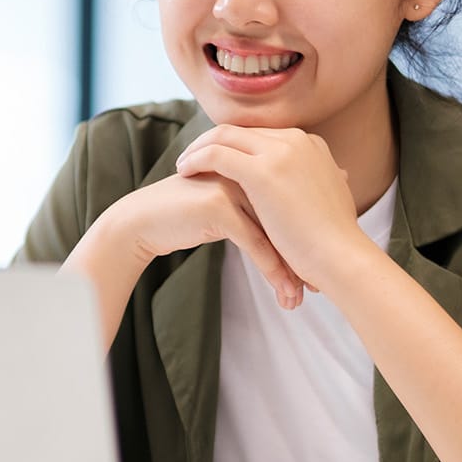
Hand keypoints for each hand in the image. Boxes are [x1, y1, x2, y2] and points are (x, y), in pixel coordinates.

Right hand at [107, 170, 307, 309]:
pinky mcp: (219, 205)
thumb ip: (257, 208)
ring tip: (299, 297)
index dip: (306, 236)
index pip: (291, 201)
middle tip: (316, 287)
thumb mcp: (229, 208)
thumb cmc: (186, 216)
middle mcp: (248, 169)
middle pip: (287, 215)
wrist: (143, 221)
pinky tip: (283, 290)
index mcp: (254, 164)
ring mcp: (234, 185)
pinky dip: (271, 268)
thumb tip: (289, 230)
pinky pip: (254, 241)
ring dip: (290, 268)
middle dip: (303, 255)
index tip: (318, 267)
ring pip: (274, 231)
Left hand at [173, 125, 375, 290]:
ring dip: (199, 147)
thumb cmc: (334, 240)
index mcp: (311, 144)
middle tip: (191, 158)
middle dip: (212, 141)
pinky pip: (217, 154)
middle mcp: (296, 140)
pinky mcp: (263, 171)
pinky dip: (197, 159)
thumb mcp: (326, 200)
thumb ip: (314, 184)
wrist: (342, 256)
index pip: (261, 134)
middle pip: (241, 129)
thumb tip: (313, 188)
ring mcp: (280, 152)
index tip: (216, 158)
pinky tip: (184, 172)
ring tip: (183, 166)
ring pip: (224, 135)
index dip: (235, 144)